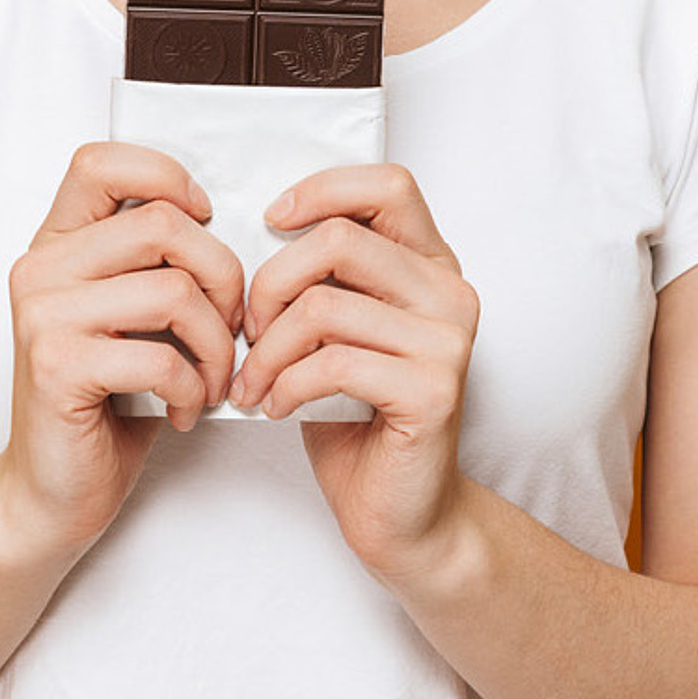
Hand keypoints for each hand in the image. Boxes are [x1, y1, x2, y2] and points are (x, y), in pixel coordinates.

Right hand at [0, 142, 244, 563]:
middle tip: (230, 329)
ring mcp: (43, 316)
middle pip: (164, 225)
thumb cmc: (105, 401)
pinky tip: (186, 410)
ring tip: (211, 379)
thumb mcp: (125, 314)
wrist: (51, 493)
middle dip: (223, 278)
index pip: (100, 162)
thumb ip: (151, 263)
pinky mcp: (57, 367)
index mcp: (56, 244)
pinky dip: (195, 389)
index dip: (165, 177)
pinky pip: (163, 357)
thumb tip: (228, 224)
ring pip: (175, 291)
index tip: (203, 221)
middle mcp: (40, 269)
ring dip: (217, 345)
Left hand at [229, 163, 478, 580]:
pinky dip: (284, 385)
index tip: (271, 221)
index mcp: (431, 264)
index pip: (388, 184)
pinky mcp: (434, 389)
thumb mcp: (337, 328)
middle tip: (247, 331)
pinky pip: (331, 363)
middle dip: (269, 284)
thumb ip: (323, 275)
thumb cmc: (356, 416)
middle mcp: (450, 293)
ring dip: (267, 349)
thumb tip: (256, 225)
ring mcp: (448, 341)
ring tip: (254, 381)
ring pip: (323, 305)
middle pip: (339, 240)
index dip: (322, 190)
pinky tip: (273, 407)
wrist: (401, 514)